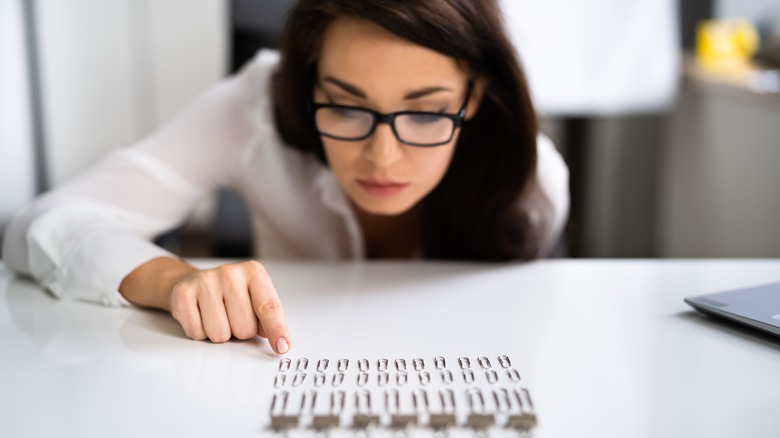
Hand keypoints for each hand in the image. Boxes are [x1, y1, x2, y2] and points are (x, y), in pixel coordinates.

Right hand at [120, 258, 290, 353]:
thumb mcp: (255, 299)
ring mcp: (205, 281)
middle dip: (240, 332)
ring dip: (220, 334)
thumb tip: (278, 341)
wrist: (195, 281)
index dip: (276, 329)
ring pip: (220, 334)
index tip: (282, 346)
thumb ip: (269, 318)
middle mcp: (230, 273)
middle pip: (244, 328)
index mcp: (254, 272)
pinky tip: (202, 316)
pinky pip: (198, 333)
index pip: (268, 307)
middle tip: (233, 317)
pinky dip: (201, 332)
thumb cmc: (231, 294)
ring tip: (217, 316)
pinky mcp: (183, 294)